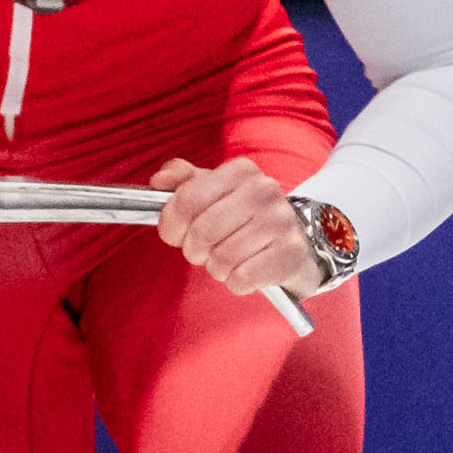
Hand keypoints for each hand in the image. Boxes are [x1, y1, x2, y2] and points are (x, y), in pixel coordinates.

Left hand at [150, 156, 319, 297]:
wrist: (293, 243)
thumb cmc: (243, 219)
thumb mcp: (213, 192)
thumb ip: (182, 181)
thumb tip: (159, 180)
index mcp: (241, 170)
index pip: (187, 199)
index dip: (171, 225)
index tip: (176, 234)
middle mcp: (264, 190)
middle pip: (202, 232)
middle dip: (194, 250)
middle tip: (204, 251)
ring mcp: (281, 221)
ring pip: (221, 258)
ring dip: (217, 268)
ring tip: (229, 259)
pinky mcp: (291, 253)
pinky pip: (242, 279)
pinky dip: (236, 282)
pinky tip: (246, 270)